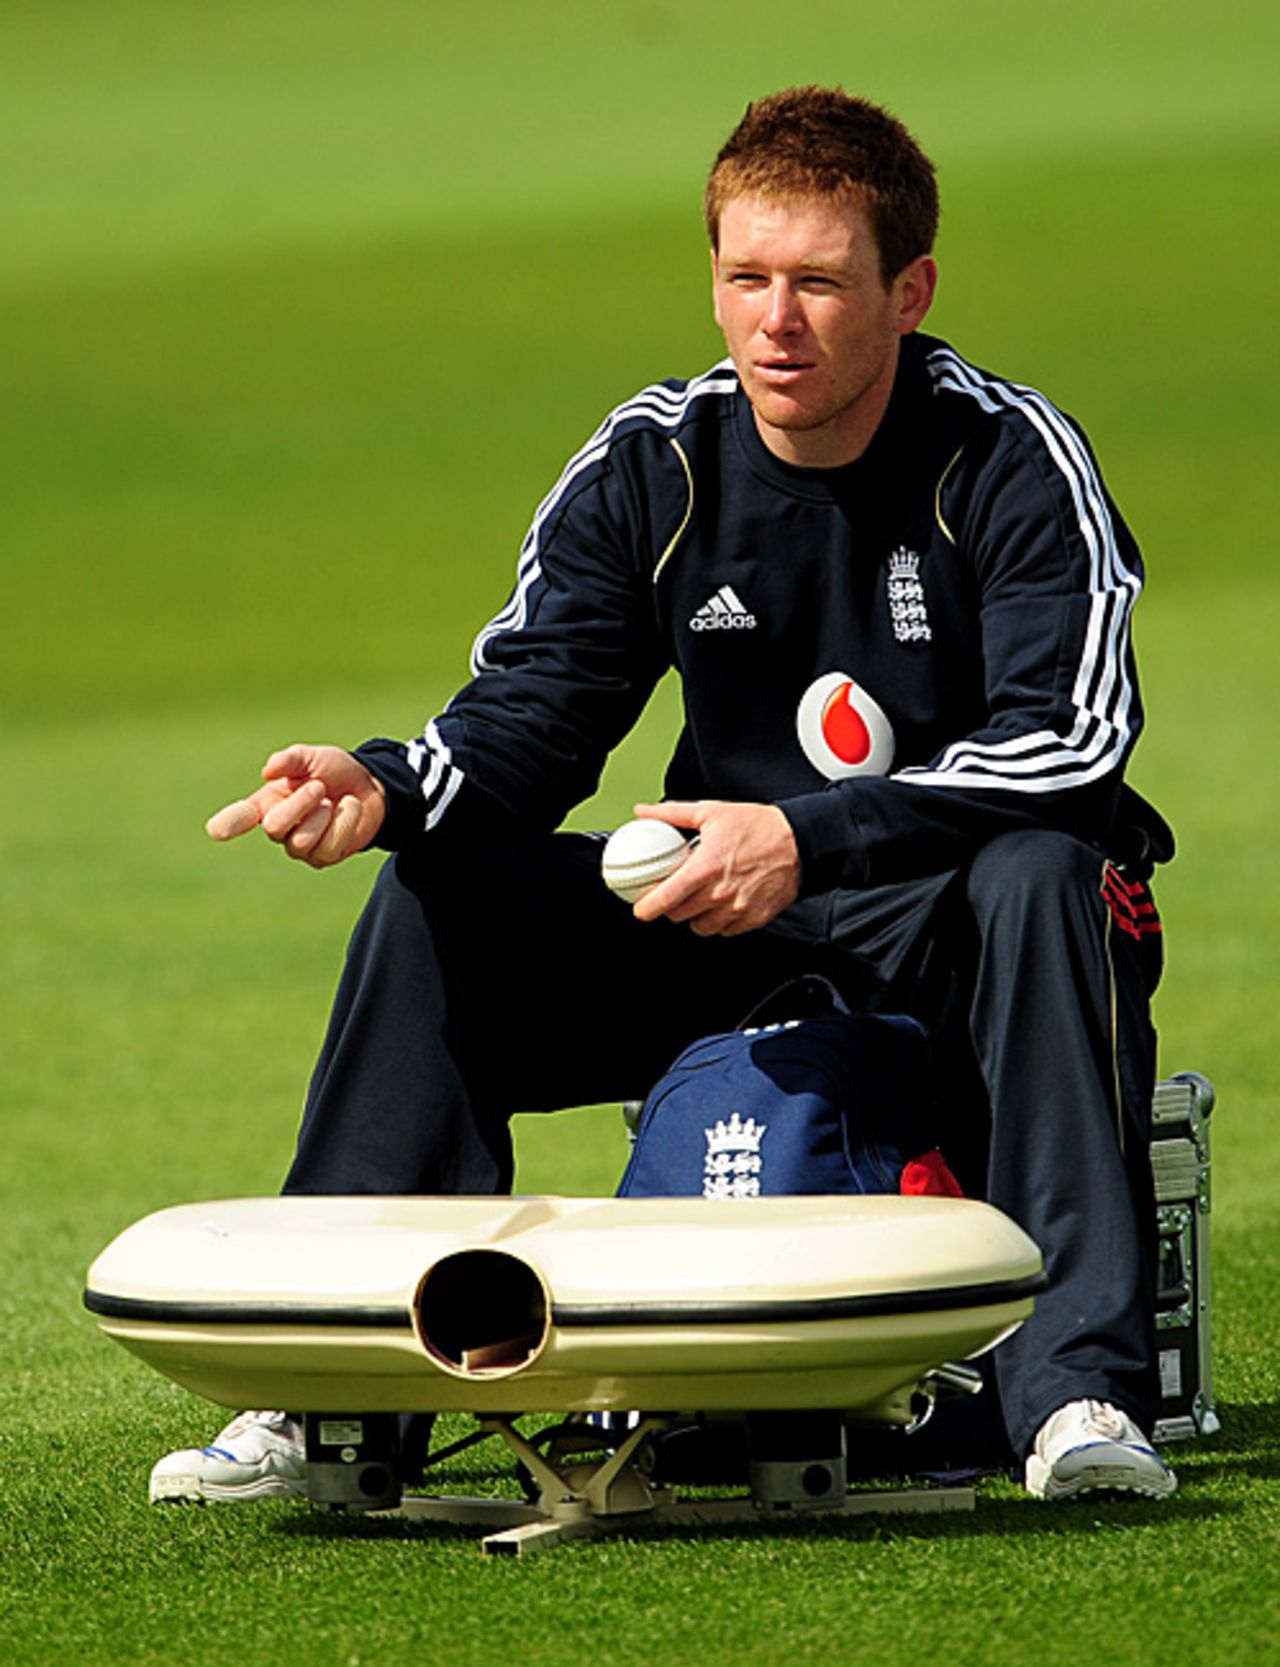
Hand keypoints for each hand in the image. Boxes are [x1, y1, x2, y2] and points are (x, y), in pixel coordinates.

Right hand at [205, 744, 385, 868]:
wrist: (368, 787)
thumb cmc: (333, 771)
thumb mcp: (313, 757)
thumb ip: (291, 759)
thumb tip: (268, 771)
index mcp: (267, 802)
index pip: (240, 817)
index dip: (229, 823)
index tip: (217, 830)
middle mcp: (278, 827)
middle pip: (274, 827)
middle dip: (301, 803)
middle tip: (319, 786)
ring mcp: (300, 847)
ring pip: (302, 842)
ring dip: (324, 815)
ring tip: (333, 801)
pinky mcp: (323, 858)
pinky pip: (330, 847)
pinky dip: (344, 822)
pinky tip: (348, 811)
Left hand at [630, 800, 799, 936]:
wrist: (800, 841)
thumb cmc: (759, 827)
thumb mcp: (711, 812)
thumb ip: (672, 814)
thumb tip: (644, 812)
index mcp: (705, 868)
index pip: (665, 899)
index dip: (646, 908)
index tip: (641, 908)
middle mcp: (719, 893)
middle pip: (679, 916)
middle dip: (672, 906)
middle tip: (677, 892)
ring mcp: (737, 909)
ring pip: (701, 928)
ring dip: (696, 916)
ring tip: (703, 897)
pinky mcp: (753, 919)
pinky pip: (726, 931)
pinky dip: (721, 921)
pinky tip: (725, 902)